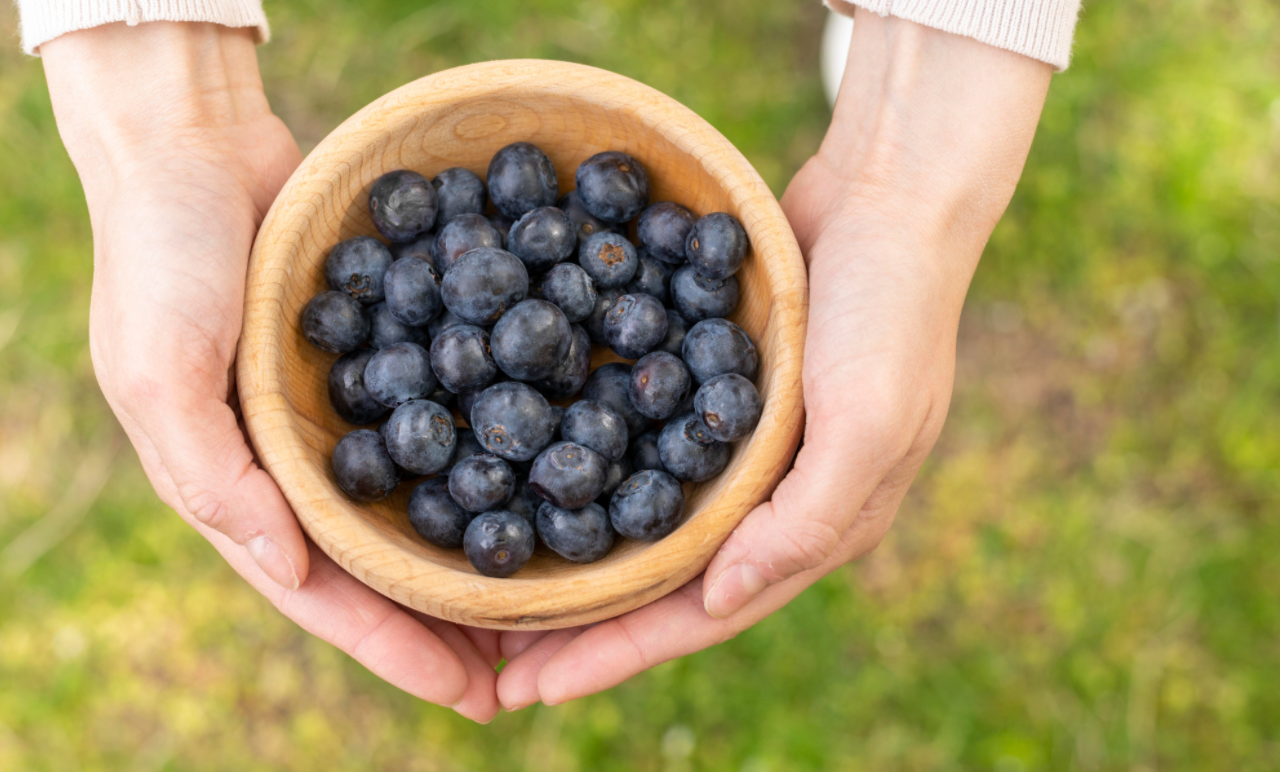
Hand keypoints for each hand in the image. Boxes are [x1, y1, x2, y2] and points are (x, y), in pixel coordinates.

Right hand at [42, 22, 499, 721]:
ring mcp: (349, 411)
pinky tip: (553, 470)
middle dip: (455, 623)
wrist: (194, 145)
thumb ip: (210, 473)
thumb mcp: (158, 368)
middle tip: (537, 669)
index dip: (397, 649)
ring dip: (484, 551)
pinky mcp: (386, 353)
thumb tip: (288, 569)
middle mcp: (302, 462)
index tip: (474, 695)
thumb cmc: (159, 254)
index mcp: (245, 485)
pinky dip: (493, 447)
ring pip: (428, 501)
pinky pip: (447, 414)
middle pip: (390, 564)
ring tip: (557, 599)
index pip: (327, 592)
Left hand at [494, 12, 1052, 707]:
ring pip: (646, 523)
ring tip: (502, 590)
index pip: (703, 612)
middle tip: (494, 659)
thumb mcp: (866, 421)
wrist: (890, 195)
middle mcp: (773, 498)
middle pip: (664, 582)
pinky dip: (593, 473)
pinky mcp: (716, 393)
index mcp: (814, 524)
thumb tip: (719, 602)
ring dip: (579, 560)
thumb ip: (803, 520)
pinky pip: (645, 448)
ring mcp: (743, 448)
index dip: (620, 653)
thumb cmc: (890, 311)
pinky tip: (536, 475)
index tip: (535, 687)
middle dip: (584, 626)